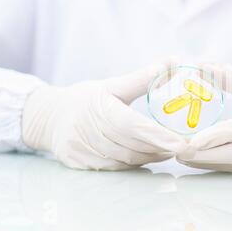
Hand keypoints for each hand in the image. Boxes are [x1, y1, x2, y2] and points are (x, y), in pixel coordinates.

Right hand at [22, 63, 185, 170]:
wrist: (49, 116)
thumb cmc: (86, 97)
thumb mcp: (112, 84)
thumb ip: (142, 78)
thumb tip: (173, 62)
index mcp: (100, 108)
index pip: (134, 125)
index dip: (159, 135)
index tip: (182, 143)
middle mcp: (89, 130)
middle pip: (133, 146)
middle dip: (160, 147)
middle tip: (183, 146)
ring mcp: (81, 149)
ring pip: (125, 160)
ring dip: (150, 157)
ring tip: (168, 150)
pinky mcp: (78, 162)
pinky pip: (113, 168)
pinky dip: (134, 164)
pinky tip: (146, 156)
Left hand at [177, 65, 231, 171]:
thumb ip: (231, 79)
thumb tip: (200, 66)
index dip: (215, 137)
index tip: (191, 141)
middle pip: (231, 155)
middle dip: (200, 155)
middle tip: (174, 149)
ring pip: (230, 165)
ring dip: (203, 162)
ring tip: (179, 154)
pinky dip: (214, 163)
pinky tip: (196, 158)